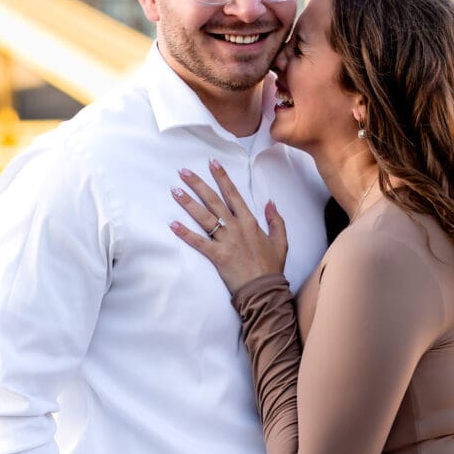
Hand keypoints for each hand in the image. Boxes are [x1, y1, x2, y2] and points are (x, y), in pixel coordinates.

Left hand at [169, 159, 287, 292]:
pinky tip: (172, 224)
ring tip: (175, 191)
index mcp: (250, 222)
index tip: (212, 163)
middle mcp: (236, 227)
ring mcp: (226, 241)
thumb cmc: (271, 267)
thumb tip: (270, 202)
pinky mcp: (217, 256)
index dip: (222, 178)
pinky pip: (199, 242)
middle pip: (214, 201)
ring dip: (188, 203)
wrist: (265, 290)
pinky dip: (185, 233)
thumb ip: (275, 220)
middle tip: (183, 171)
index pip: (233, 194)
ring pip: (204, 217)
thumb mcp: (281, 241)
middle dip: (198, 184)